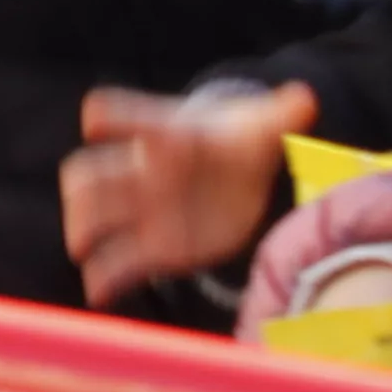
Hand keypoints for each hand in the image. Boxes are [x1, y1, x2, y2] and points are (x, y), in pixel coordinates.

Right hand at [62, 76, 317, 304]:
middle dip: (85, 186)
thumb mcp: (265, 127)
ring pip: (97, 217)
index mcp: (166, 136)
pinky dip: (106, 278)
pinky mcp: (155, 247)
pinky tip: (98, 293)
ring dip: (85, 229)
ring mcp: (144, 210)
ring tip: (82, 249)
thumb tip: (308, 98)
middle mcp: (143, 171)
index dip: (111, 117)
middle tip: (83, 199)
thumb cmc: (241, 142)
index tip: (95, 121)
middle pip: (93, 172)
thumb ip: (284, 114)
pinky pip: (122, 263)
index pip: (126, 116)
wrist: (236, 174)